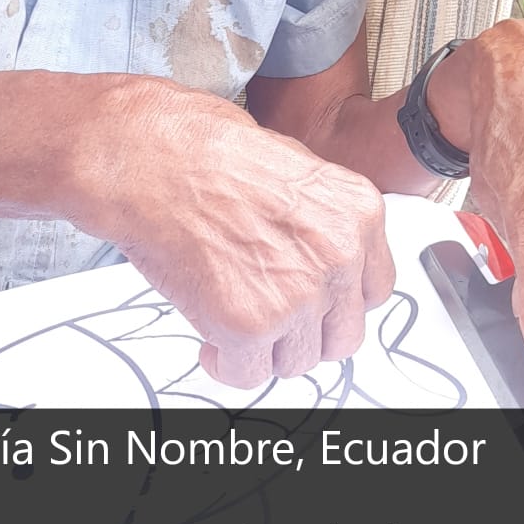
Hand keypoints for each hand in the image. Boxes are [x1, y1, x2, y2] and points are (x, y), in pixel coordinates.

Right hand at [78, 79, 395, 388]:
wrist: (151, 159)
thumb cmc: (202, 151)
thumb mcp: (289, 167)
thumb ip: (316, 219)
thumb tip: (312, 254)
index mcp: (355, 213)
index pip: (373, 289)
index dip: (336, 301)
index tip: (315, 304)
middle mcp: (338, 255)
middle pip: (342, 334)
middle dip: (305, 333)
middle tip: (272, 323)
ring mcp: (298, 294)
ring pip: (298, 360)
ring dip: (267, 350)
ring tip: (234, 324)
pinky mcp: (249, 324)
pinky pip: (248, 373)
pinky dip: (228, 365)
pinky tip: (212, 341)